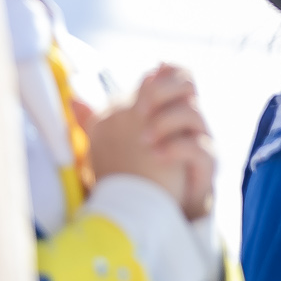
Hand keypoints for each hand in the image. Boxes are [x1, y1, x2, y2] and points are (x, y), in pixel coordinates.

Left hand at [80, 63, 212, 215]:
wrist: (159, 207)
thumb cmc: (139, 170)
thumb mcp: (115, 142)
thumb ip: (99, 119)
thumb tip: (74, 98)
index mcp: (168, 107)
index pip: (176, 73)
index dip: (161, 74)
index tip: (142, 85)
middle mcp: (188, 118)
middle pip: (188, 84)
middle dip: (163, 92)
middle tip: (141, 111)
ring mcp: (200, 138)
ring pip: (194, 114)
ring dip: (165, 123)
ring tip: (144, 142)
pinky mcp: (206, 163)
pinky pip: (199, 148)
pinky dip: (176, 148)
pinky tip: (156, 156)